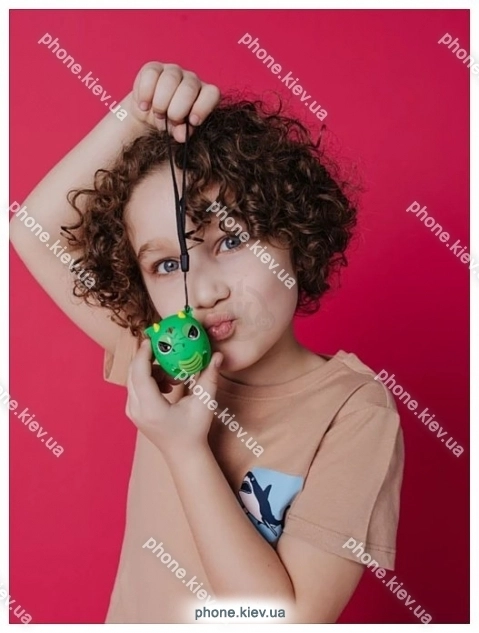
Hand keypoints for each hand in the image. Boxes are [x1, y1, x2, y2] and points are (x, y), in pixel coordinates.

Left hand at [126, 340, 223, 457]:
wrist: (183, 453)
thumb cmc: (194, 430)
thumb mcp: (204, 403)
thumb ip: (209, 377)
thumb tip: (218, 355)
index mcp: (151, 408)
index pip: (140, 373)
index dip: (144, 353)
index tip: (153, 339)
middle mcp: (136, 409)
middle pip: (133, 373)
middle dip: (147, 358)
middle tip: (164, 348)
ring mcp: (132, 411)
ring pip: (133, 379)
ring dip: (150, 369)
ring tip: (173, 375)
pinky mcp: (134, 411)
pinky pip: (136, 387)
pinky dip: (149, 378)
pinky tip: (168, 384)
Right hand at [130, 61, 220, 141]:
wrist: (149, 114)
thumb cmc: (170, 123)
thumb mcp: (178, 131)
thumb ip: (183, 132)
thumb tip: (182, 136)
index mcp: (205, 96)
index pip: (212, 94)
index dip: (203, 107)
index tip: (193, 121)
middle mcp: (192, 80)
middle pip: (189, 88)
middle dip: (177, 109)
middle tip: (170, 119)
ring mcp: (174, 71)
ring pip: (170, 79)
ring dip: (161, 102)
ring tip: (157, 114)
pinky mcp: (154, 68)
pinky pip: (151, 74)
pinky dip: (146, 93)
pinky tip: (144, 106)